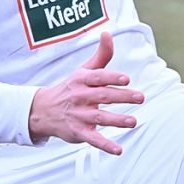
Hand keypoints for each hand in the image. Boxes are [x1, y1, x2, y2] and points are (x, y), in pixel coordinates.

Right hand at [28, 31, 144, 154]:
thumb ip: (101, 56)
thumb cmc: (70, 88)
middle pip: (102, 96)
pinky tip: (118, 149)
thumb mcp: (83, 71)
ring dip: (117, 120)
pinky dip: (105, 145)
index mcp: (82, 81)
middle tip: (140, 97)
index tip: (126, 78)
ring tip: (133, 121)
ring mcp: (79, 116)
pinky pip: (93, 139)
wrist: (43, 111)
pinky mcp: (79, 132)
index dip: (112, 77)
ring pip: (99, 118)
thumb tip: (108, 34)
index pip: (98, 77)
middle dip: (122, 97)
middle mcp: (80, 97)